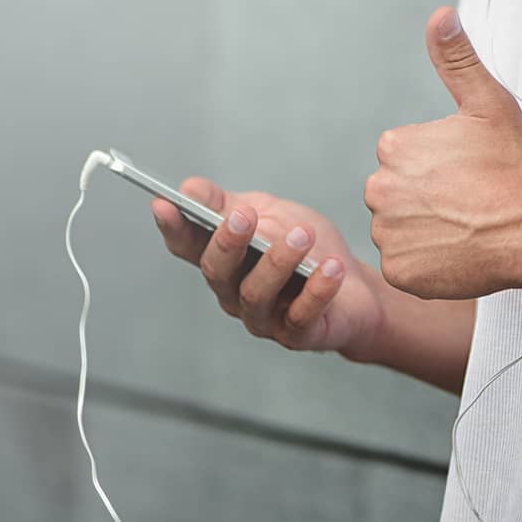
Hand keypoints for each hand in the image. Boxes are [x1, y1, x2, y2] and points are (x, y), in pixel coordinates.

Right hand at [151, 180, 383, 358]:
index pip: (188, 246)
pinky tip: (329, 267)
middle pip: (217, 272)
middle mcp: (235, 292)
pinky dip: (316, 289)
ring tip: (301, 235)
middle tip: (246, 216)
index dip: (172, 228)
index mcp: (225, 260)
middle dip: (228, 242)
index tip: (164, 204)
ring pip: (255, 294)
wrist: (357, 288)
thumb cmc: (309, 249)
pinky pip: (300, 315)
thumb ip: (231, 203)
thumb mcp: (271, 214)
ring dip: (277, 262)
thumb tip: (190, 187)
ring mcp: (263, 317)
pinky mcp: (296, 334)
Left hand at [363, 6, 521, 299]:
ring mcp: (389, 234)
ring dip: (424, 231)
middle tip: (468, 201)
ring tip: (466, 226)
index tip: (467, 171)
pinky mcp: (400, 272)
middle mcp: (380, 189)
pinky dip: (426, 264)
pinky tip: (459, 251)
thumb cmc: (515, 164)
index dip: (437, 165)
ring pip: (399, 230)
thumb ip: (456, 58)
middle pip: (396, 194)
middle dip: (424, 198)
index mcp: (395, 147)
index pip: (402, 157)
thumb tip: (440, 14)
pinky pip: (406, 266)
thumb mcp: (487, 102)